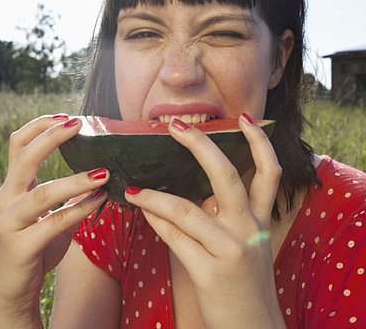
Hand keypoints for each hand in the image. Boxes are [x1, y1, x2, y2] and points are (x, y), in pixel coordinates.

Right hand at [0, 115, 108, 327]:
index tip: (67, 116)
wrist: (15, 289)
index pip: (18, 143)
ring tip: (104, 172)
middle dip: (52, 137)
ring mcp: (10, 222)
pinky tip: (100, 201)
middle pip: (24, 157)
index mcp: (12, 186)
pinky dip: (80, 210)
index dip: (40, 125)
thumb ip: (68, 192)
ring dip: (77, 180)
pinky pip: (55, 223)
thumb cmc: (37, 245)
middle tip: (78, 125)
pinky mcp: (22, 246)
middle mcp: (6, 199)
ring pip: (43, 193)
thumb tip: (102, 169)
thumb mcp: (49, 213)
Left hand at [124, 114, 285, 328]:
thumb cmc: (244, 284)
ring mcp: (231, 250)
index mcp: (261, 220)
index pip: (269, 172)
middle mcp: (249, 229)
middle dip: (199, 145)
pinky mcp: (210, 273)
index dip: (260, 142)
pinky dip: (155, 221)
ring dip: (153, 196)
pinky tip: (143, 212)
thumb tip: (187, 187)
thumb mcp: (247, 245)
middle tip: (175, 126)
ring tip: (133, 188)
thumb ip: (227, 215)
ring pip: (185, 209)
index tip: (244, 117)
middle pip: (225, 176)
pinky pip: (174, 238)